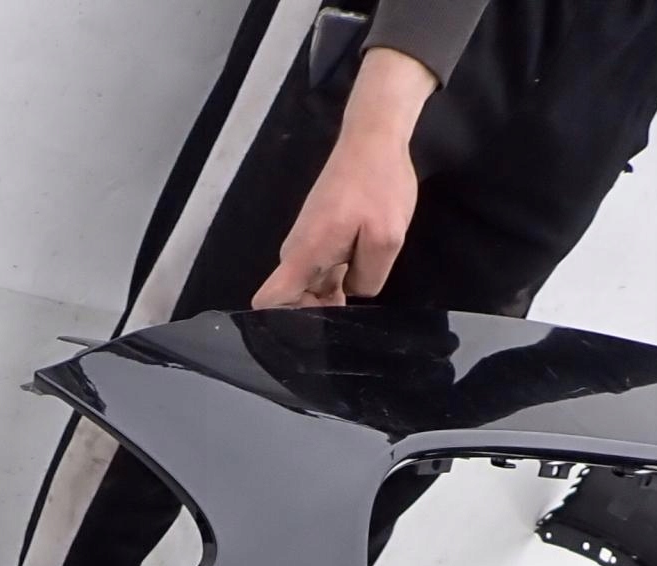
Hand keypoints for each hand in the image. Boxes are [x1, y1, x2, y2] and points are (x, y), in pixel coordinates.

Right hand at [253, 49, 435, 308]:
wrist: (373, 139)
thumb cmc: (378, 185)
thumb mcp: (386, 239)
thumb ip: (368, 279)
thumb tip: (352, 293)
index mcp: (306, 255)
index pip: (270, 299)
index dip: (283, 324)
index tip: (312, 335)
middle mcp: (297, 253)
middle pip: (291, 301)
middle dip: (315, 317)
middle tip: (350, 323)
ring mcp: (307, 245)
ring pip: (308, 288)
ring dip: (328, 301)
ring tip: (358, 303)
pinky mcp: (319, 238)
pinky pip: (319, 274)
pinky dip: (334, 285)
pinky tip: (358, 282)